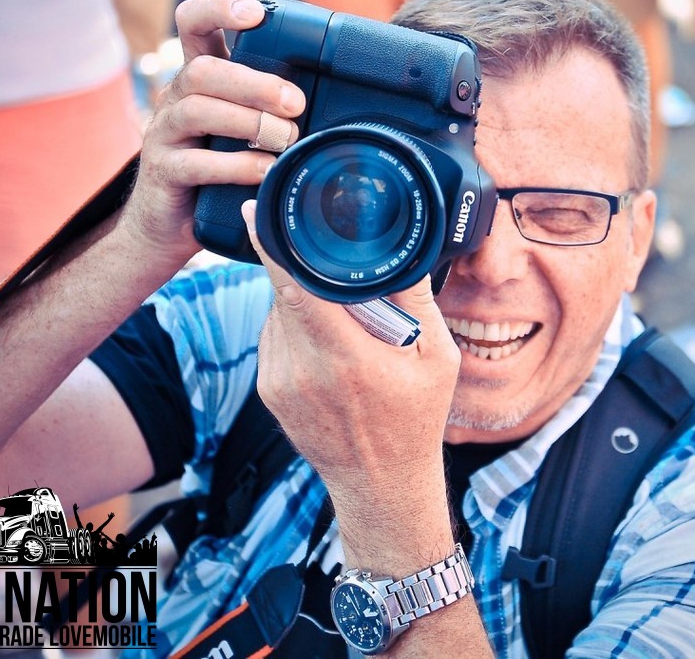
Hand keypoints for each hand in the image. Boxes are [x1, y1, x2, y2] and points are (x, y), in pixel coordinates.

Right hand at [117, 0, 304, 266]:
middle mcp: (175, 100)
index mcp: (198, 81)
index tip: (256, 14)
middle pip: (203, 70)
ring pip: (197, 109)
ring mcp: (164, 134)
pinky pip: (196, 162)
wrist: (166, 229)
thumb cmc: (216, 173)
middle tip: (295, 104)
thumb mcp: (242, 132)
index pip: (193, 24)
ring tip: (285, 139)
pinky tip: (265, 171)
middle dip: (254, 82)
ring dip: (250, 121)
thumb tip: (330, 97)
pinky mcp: (163, 171)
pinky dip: (237, 165)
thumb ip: (269, 108)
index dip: (219, 8)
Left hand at [242, 200, 460, 522]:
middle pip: (284, 293)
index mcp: (345, 358)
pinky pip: (275, 335)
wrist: (380, 485)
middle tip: (322, 252)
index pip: (296, 289)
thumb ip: (417, 300)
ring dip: (301, 298)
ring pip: (277, 312)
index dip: (274, 246)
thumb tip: (406, 248)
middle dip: (298, 264)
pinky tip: (327, 338)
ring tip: (342, 317)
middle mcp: (302, 369)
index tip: (259, 210)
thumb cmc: (414, 420)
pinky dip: (295, 322)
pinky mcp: (268, 389)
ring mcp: (278, 382)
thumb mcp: (436, 358)